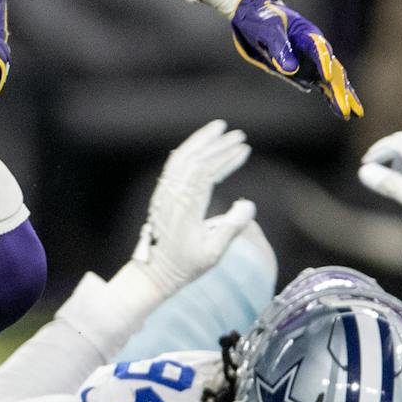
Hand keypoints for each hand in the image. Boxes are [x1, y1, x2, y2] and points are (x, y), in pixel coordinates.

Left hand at [126, 119, 258, 299]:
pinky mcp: (162, 195)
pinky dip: (188, 152)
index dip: (225, 157)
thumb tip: (248, 205)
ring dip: (200, 142)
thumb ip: (231, 229)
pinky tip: (200, 146)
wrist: (153, 272)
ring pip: (181, 158)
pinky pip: (174, 166)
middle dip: (217, 144)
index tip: (244, 148)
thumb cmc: (184, 265)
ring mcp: (165, 193)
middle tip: (239, 135)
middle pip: (194, 159)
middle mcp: (173, 195)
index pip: (205, 172)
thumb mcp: (213, 254)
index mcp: (186, 207)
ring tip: (219, 129)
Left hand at [227, 0, 362, 118]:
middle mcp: (315, 50)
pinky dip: (331, 98)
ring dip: (342, 97)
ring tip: (353, 115)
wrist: (255, 19)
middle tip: (345, 108)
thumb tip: (290, 69)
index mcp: (307, 34)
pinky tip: (342, 112)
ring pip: (333, 82)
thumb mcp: (266, 30)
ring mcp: (313, 63)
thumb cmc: (262, 20)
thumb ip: (278, 47)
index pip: (319, 49)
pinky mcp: (307, 74)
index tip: (328, 77)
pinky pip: (323, 88)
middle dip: (339, 90)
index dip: (323, 63)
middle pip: (333, 70)